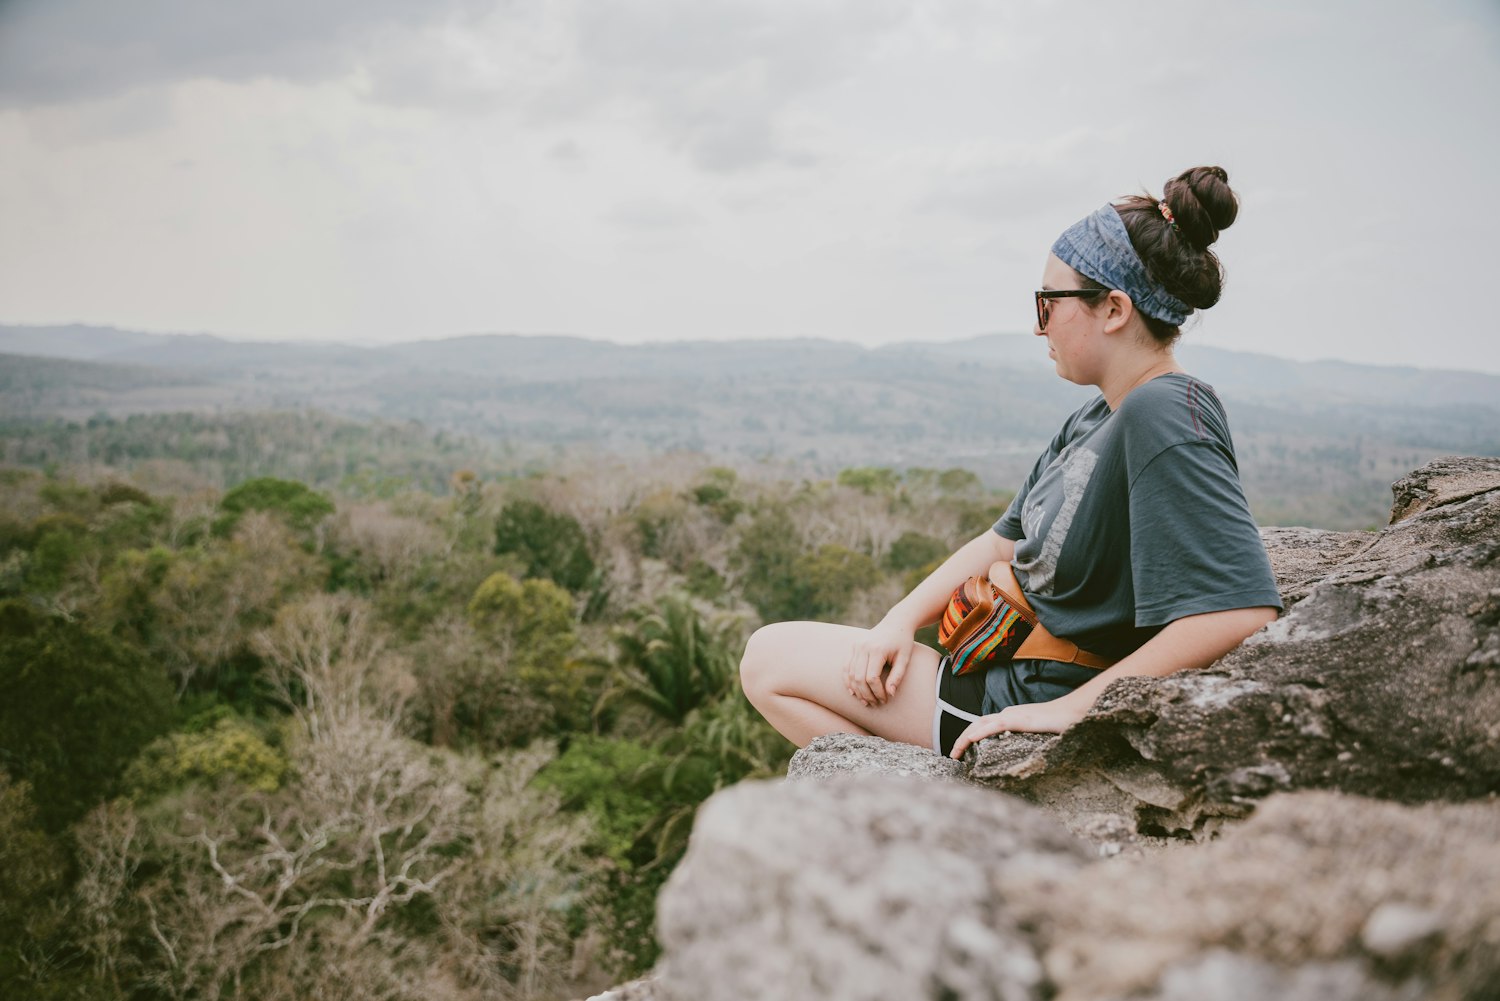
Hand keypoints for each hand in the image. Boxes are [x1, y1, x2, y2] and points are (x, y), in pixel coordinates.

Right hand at [844, 623, 915, 706]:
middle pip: (859, 678)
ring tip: (865, 701)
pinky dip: (847, 680)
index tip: (885, 699)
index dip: (877, 692)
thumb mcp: (905, 659)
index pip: (872, 678)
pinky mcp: (853, 646)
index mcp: (877, 650)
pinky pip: (846, 667)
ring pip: (850, 674)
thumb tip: (890, 694)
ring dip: (856, 690)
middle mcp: (863, 647)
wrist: (896, 623)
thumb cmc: (902, 643)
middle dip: (866, 694)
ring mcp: (856, 646)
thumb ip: (897, 676)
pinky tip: (853, 692)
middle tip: (874, 703)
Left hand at [947, 696, 1087, 758]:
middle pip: (977, 724)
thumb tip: (1017, 758)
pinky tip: (970, 741)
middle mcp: (1007, 714)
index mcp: (1010, 717)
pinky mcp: (1020, 719)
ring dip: (965, 738)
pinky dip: (980, 732)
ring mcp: (1013, 715)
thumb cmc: (1058, 724)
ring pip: (981, 724)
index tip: (960, 752)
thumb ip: (1024, 741)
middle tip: (952, 755)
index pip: (983, 726)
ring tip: (955, 752)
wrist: (1073, 712)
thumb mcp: (1036, 735)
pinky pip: (995, 726)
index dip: (969, 737)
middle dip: (961, 739)